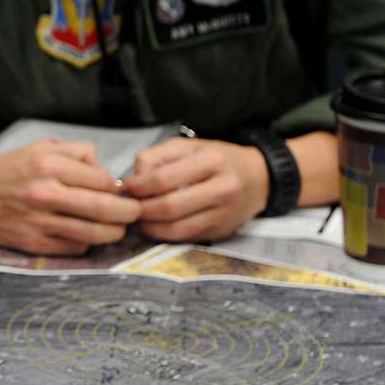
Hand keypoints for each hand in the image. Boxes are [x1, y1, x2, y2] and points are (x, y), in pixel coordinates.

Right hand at [0, 138, 140, 254]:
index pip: (102, 180)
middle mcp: (44, 193)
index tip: (123, 191)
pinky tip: (88, 235)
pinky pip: (75, 247)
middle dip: (128, 213)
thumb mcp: (40, 148)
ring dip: (114, 232)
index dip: (119, 188)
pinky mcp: (34, 243)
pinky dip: (88, 242)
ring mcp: (39, 221)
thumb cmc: (9, 170)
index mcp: (47, 164)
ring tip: (118, 228)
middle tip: (135, 213)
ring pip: (94, 233)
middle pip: (104, 208)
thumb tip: (107, 173)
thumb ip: (77, 153)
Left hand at [120, 136, 268, 241]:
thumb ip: (157, 157)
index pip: (164, 179)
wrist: (258, 177)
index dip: (139, 186)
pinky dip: (164, 235)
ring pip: (177, 229)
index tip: (126, 188)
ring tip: (139, 219)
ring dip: (150, 227)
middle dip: (142, 210)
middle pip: (169, 207)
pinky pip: (186, 238)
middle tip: (129, 208)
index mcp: (212, 161)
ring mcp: (224, 213)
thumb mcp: (188, 146)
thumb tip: (132, 181)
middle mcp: (223, 188)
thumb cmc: (217, 159)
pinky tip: (155, 226)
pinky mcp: (222, 231)